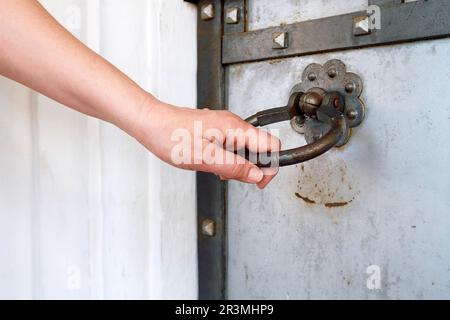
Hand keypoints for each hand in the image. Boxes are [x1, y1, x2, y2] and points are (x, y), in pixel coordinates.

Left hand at [132, 99, 280, 188]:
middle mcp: (233, 124)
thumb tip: (256, 175)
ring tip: (219, 171)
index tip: (260, 181)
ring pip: (246, 147)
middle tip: (234, 177)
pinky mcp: (216, 129)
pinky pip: (233, 145)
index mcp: (235, 128)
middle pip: (261, 146)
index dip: (270, 166)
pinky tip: (213, 163)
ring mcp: (224, 125)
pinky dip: (228, 158)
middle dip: (253, 167)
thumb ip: (234, 167)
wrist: (151, 123)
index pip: (271, 145)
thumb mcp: (205, 158)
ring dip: (239, 164)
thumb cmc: (172, 137)